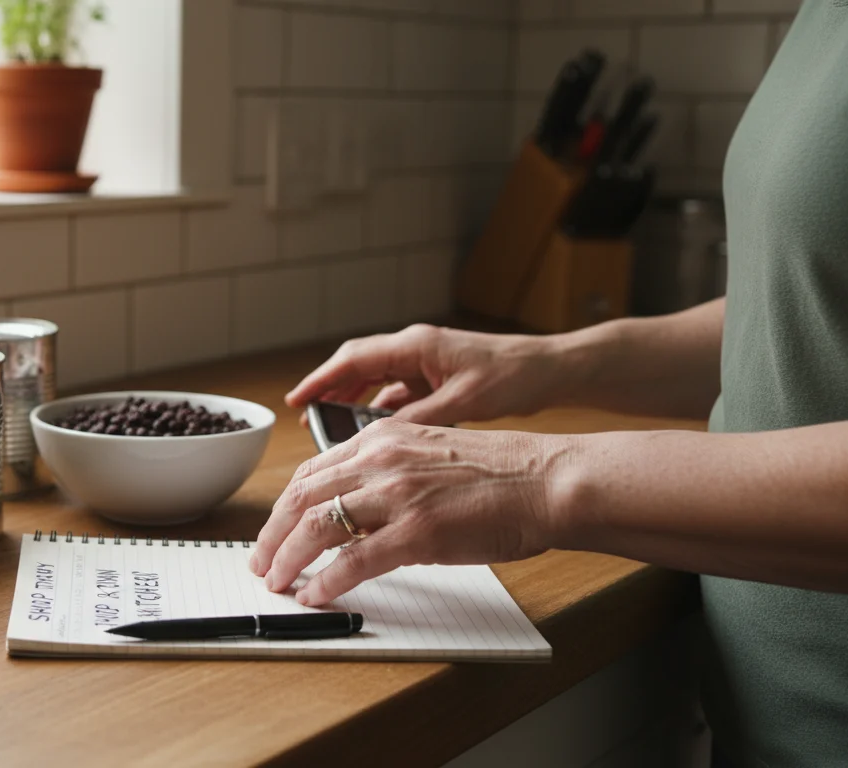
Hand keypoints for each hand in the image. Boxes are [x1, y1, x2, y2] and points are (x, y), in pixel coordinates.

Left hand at [250, 419, 570, 605]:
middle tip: (259, 562)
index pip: (311, 473)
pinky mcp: (416, 532)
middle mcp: (381, 459)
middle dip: (271, 535)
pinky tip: (314, 595)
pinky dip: (324, 581)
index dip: (283, 507)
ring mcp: (397, 495)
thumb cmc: (500, 473)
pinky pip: (353, 561)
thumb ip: (388, 472)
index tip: (272, 530)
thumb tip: (354, 510)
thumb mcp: (429, 454)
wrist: (547, 479)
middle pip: (301, 498)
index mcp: (381, 438)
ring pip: (315, 527)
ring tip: (276, 582)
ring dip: (287, 560)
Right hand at [286, 324, 567, 425]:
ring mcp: (425, 363)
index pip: (354, 359)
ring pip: (375, 381)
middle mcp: (415, 349)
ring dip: (352, 401)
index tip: (296, 399)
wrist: (551, 370)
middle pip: (357, 367)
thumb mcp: (464, 402)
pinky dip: (380, 411)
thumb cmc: (513, 377)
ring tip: (330, 427)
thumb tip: (378, 438)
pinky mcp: (436, 378)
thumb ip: (419, 419)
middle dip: (329, 390)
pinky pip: (397, 393)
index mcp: (416, 346)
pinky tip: (373, 433)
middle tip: (304, 415)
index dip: (321, 380)